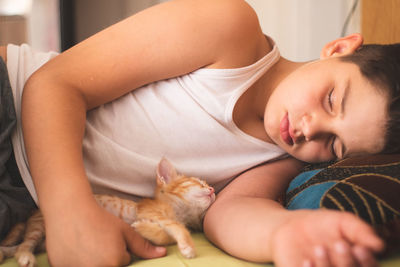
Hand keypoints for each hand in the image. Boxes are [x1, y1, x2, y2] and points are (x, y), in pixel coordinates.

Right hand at [44, 202, 165, 266]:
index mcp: (114, 263)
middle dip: (106, 257)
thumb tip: (162, 253)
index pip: (123, 262)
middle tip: (97, 241)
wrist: (70, 211)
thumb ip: (143, 246)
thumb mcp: (124, 231)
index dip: (118, 250)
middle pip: (109, 266)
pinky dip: (75, 261)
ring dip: (91, 260)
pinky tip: (74, 248)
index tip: (109, 238)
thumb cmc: (100, 219)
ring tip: (86, 244)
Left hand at [271, 210, 383, 266]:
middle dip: (346, 261)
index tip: (359, 247)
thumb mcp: (342, 222)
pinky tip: (307, 260)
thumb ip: (360, 231)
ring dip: (327, 266)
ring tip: (319, 247)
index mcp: (357, 263)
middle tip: (339, 243)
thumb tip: (379, 246)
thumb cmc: (320, 225)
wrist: (288, 227)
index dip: (366, 261)